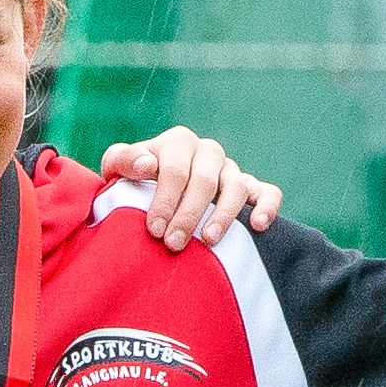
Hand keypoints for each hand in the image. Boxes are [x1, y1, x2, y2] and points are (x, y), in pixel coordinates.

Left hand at [87, 129, 283, 246]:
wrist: (149, 195)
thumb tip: (146, 165)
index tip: (154, 229)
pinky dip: (267, 206)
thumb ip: (123, 161)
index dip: (164, 200)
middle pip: (204, 180)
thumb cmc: (132, 183)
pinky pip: (268, 192)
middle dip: (188, 214)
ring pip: (237, 187)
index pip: (174, 169)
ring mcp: (231, 170)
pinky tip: (257, 225)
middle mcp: (208, 153)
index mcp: (178, 143)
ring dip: (223, 215)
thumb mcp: (117, 170)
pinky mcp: (251, 188)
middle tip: (173, 244)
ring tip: (209, 241)